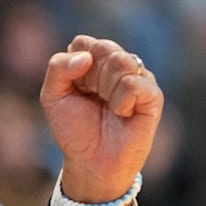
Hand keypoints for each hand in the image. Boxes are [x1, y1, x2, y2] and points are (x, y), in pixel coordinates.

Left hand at [39, 35, 163, 205]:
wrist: (90, 162)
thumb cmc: (74, 129)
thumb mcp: (52, 96)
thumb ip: (58, 67)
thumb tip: (85, 57)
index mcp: (94, 60)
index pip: (83, 43)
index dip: (75, 68)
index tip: (77, 90)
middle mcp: (119, 65)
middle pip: (104, 48)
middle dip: (90, 78)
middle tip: (94, 100)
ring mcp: (138, 78)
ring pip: (121, 61)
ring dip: (106, 89)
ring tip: (108, 108)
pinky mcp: (153, 96)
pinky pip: (135, 83)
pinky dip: (121, 101)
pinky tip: (122, 114)